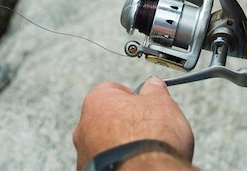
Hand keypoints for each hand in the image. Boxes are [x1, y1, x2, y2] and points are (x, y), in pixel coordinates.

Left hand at [73, 77, 193, 169]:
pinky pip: (107, 160)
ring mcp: (84, 152)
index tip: (146, 102)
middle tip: (147, 126)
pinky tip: (135, 161)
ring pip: (104, 140)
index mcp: (98, 101)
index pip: (113, 89)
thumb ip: (154, 89)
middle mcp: (84, 126)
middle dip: (125, 120)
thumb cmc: (150, 137)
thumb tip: (153, 84)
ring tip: (143, 148)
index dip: (133, 96)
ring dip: (120, 142)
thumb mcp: (161, 102)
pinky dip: (119, 159)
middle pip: (107, 116)